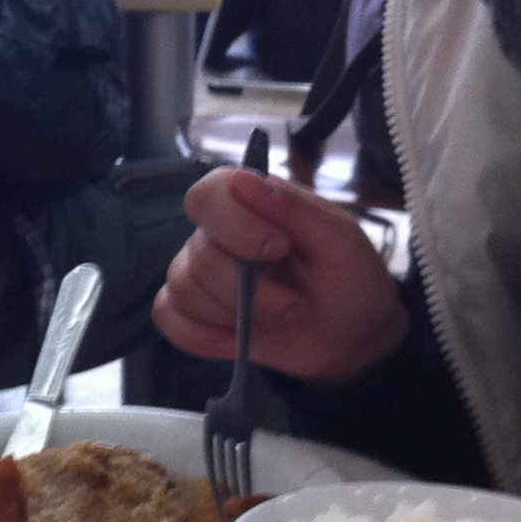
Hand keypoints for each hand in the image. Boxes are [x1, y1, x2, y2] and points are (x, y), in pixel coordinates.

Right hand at [153, 168, 406, 382]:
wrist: (352, 337)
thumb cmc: (349, 278)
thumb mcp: (340, 239)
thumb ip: (295, 207)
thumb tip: (243, 180)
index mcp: (249, 203)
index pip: (207, 194)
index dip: (233, 222)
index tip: (278, 246)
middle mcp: (216, 234)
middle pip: (198, 254)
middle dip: (247, 289)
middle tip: (293, 301)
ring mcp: (200, 274)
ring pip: (183, 289)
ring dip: (236, 315)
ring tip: (278, 317)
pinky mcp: (193, 313)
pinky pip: (168, 317)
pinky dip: (198, 335)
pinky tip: (235, 341)